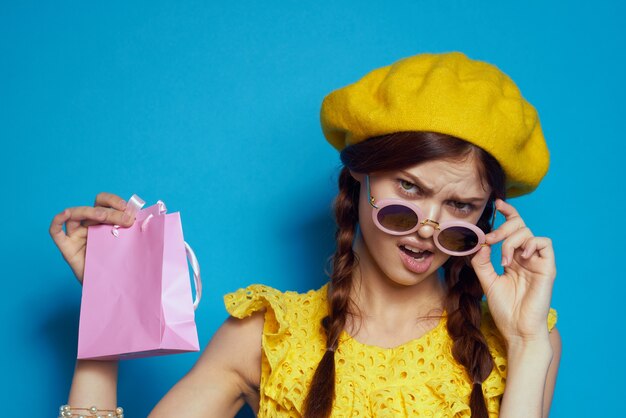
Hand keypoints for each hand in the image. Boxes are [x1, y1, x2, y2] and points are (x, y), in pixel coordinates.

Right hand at [49, 192, 133, 283]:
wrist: (110, 287)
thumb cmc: (119, 264)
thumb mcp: (127, 244)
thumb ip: (131, 230)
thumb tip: (139, 217)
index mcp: (102, 221)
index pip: (103, 202)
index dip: (113, 201)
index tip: (128, 208)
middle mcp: (87, 226)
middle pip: (94, 210)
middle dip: (111, 212)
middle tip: (127, 220)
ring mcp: (76, 236)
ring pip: (75, 215)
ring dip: (89, 211)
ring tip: (103, 216)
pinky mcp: (66, 248)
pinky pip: (55, 231)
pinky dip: (58, 220)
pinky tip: (65, 214)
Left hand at [470, 199, 555, 346]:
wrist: (517, 329)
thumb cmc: (504, 309)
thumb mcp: (487, 281)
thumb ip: (482, 262)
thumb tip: (481, 243)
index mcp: (513, 259)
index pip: (513, 230)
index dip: (507, 214)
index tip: (497, 204)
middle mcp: (525, 258)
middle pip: (520, 226)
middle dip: (503, 227)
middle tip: (490, 240)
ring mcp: (537, 262)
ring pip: (529, 233)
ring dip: (512, 241)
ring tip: (504, 259)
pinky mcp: (547, 268)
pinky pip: (545, 243)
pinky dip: (531, 243)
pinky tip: (521, 256)